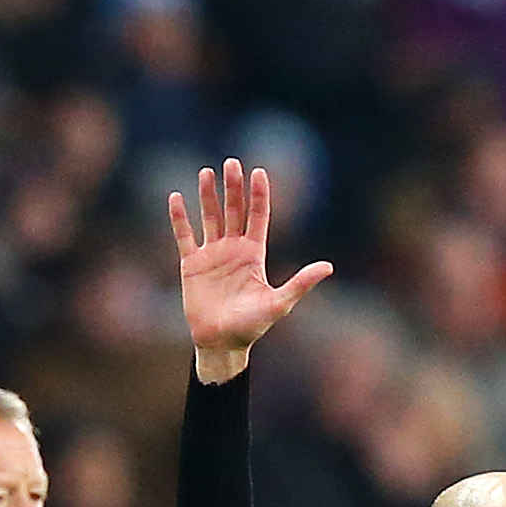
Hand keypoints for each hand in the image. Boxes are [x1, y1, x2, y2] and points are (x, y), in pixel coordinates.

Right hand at [170, 159, 331, 384]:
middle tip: (232, 163)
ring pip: (209, 217)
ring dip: (208, 195)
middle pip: (234, 210)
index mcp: (254, 254)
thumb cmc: (252, 326)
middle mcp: (233, 249)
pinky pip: (185, 236)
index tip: (258, 171)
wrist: (221, 343)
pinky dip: (180, 218)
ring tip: (206, 172)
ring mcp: (211, 255)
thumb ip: (301, 283)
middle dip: (233, 187)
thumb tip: (328, 266)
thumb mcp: (279, 303)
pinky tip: (176, 198)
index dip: (259, 195)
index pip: (258, 216)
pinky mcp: (191, 264)